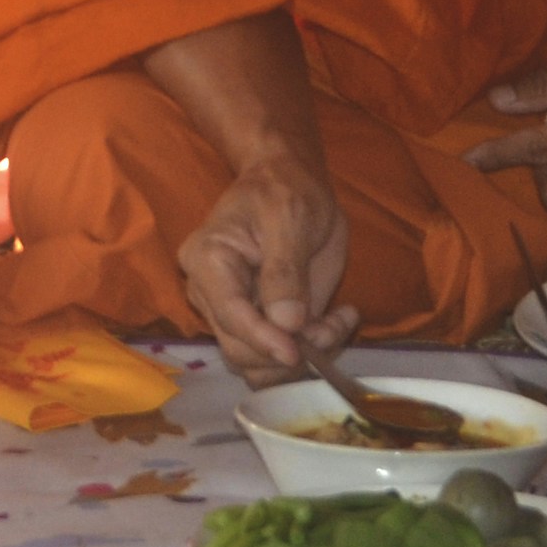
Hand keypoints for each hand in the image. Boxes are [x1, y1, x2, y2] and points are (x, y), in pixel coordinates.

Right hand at [175, 152, 357, 387]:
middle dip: (286, 352)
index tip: (295, 352)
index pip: (228, 314)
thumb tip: (286, 322)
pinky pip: (280, 355)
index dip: (261, 339)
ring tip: (337, 323)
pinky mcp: (263, 324)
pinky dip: (312, 351)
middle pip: (238, 349)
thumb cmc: (286, 190)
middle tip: (332, 329)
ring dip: (303, 357)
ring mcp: (236, 313)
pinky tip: (338, 322)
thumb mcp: (290, 217)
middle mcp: (212, 294)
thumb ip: (285, 269)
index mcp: (207, 260)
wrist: (291, 183)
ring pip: (258, 362)